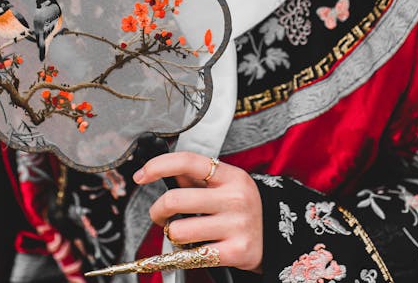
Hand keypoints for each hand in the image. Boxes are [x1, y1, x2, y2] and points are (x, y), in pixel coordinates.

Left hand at [133, 151, 262, 272]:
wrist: (276, 235)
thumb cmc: (241, 206)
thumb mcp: (226, 183)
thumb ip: (196, 174)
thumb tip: (163, 168)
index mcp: (230, 175)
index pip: (188, 161)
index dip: (159, 165)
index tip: (141, 174)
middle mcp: (235, 197)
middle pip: (175, 200)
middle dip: (157, 210)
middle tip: (160, 215)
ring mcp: (236, 225)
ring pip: (178, 230)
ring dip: (172, 234)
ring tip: (183, 232)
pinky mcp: (236, 251)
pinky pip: (192, 255)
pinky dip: (184, 255)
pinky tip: (193, 249)